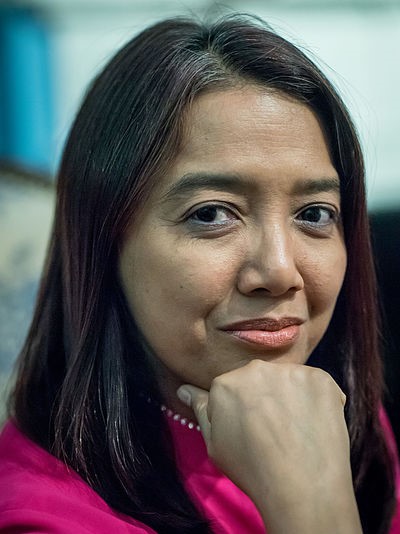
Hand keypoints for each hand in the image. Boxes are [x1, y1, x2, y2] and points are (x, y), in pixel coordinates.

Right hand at [177, 360, 361, 533]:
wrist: (302, 488)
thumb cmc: (252, 470)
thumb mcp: (215, 444)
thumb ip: (201, 410)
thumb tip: (185, 390)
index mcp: (225, 383)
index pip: (232, 388)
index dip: (242, 410)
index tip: (252, 430)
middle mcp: (255, 369)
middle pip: (259, 379)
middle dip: (266, 398)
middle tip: (274, 430)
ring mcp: (290, 371)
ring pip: (288, 380)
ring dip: (291, 397)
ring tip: (295, 429)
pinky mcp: (320, 378)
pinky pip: (315, 384)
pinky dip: (316, 400)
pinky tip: (313, 424)